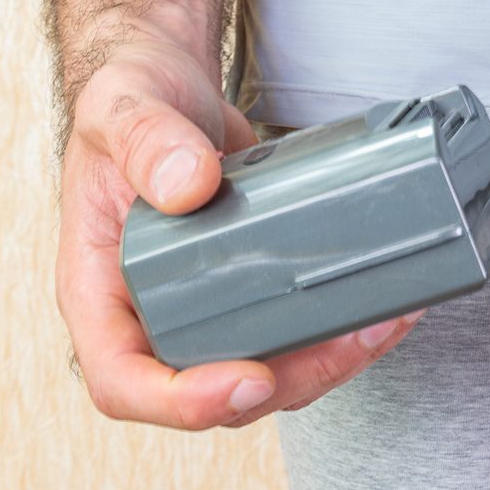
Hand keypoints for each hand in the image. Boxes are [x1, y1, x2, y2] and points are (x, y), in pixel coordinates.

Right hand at [56, 13, 421, 430]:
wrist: (172, 88)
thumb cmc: (132, 102)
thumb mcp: (123, 107)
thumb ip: (145, 140)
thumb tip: (190, 186)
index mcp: (100, 290)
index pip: (124, 381)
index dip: (182, 401)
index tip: (247, 378)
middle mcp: (152, 314)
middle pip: (215, 390)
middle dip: (290, 380)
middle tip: (351, 339)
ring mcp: (206, 308)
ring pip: (268, 373)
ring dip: (332, 361)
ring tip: (384, 321)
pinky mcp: (254, 291)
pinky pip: (296, 335)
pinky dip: (344, 329)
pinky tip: (388, 303)